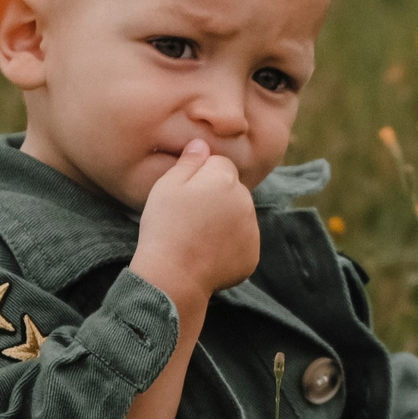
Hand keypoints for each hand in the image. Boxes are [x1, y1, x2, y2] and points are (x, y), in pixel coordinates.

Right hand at [130, 140, 259, 311]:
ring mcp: (252, 230)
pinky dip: (229, 246)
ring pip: (240, 216)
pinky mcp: (252, 255)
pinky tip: (206, 253)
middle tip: (190, 217)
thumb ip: (188, 162)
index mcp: (224, 178)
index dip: (201, 176)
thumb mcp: (167, 186)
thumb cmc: (164, 225)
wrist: (173, 274)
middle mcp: (245, 200)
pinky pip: (242, 243)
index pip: (220, 165)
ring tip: (197, 236)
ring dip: (225, 221)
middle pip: (233, 190)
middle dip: (217, 197)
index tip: (186, 194)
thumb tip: (201, 144)